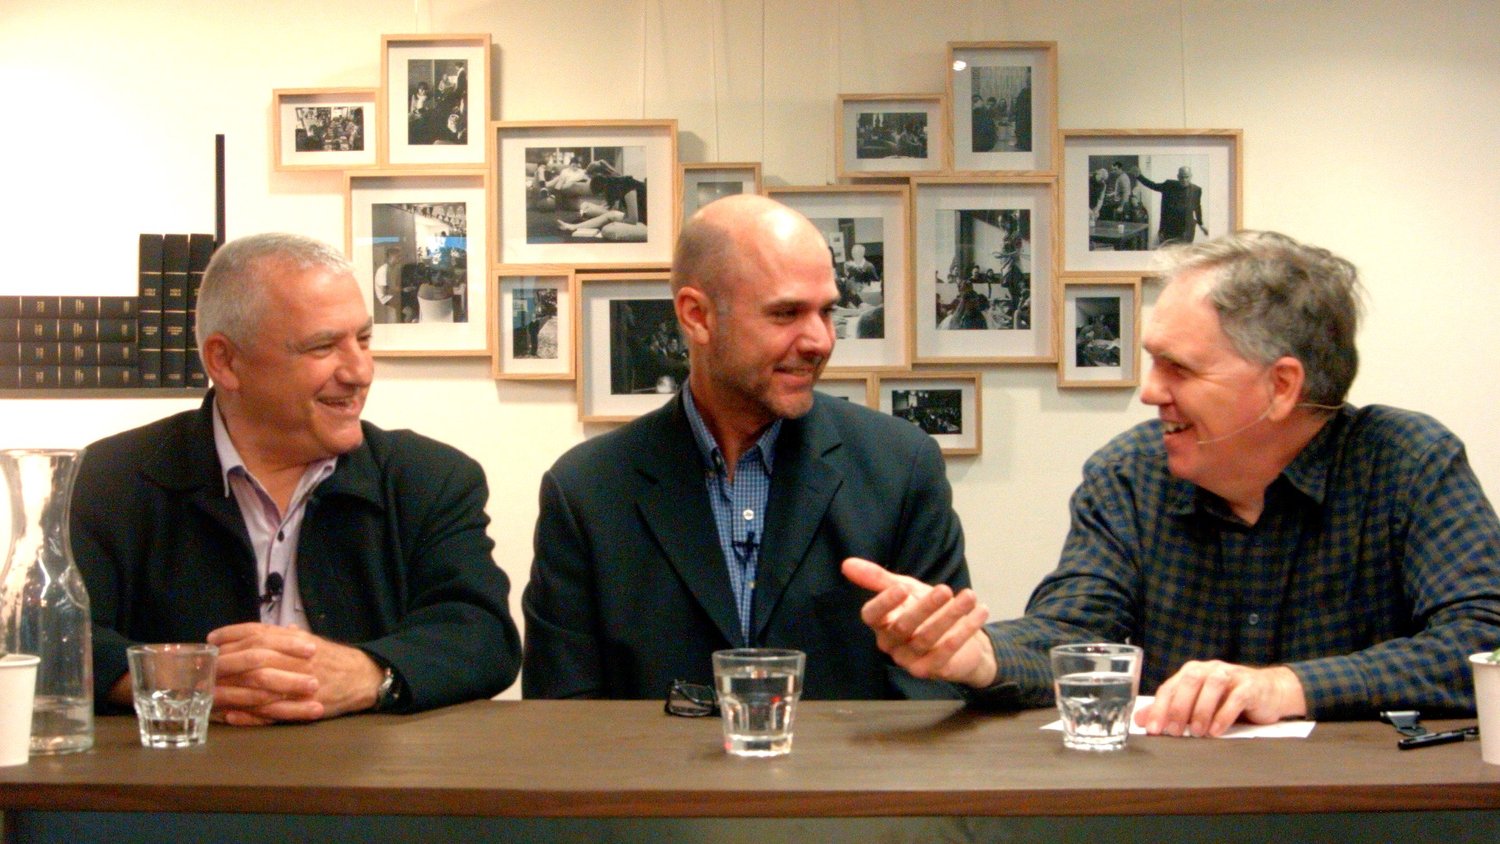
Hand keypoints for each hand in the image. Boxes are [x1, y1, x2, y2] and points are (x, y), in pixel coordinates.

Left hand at [205, 623, 384, 726]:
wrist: (364, 678)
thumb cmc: (334, 659)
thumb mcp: (311, 641)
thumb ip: (286, 637)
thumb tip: (262, 631)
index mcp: (297, 641)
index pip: (260, 632)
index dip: (233, 634)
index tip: (211, 639)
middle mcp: (297, 659)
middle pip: (254, 658)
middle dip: (226, 662)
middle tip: (205, 667)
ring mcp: (300, 684)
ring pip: (260, 686)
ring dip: (232, 690)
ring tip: (210, 693)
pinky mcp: (304, 707)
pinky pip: (272, 712)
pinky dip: (250, 714)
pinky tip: (231, 715)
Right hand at [841, 557, 996, 687]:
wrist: (959, 637)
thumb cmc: (926, 610)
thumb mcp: (905, 588)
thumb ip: (877, 578)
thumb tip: (846, 563)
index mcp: (881, 623)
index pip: (871, 616)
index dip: (884, 603)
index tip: (901, 588)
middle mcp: (891, 644)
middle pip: (902, 627)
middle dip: (925, 607)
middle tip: (945, 590)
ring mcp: (910, 660)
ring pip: (927, 638)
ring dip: (951, 616)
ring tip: (970, 596)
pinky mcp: (932, 670)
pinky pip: (946, 652)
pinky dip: (965, 630)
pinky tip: (980, 612)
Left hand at [1135, 660, 1305, 736]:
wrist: (1270, 692)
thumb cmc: (1228, 699)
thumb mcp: (1197, 704)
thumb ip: (1170, 710)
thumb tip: (1141, 720)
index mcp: (1192, 672)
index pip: (1170, 687)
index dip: (1159, 708)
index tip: (1153, 730)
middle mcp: (1209, 669)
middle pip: (1189, 681)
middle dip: (1178, 708)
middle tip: (1173, 732)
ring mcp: (1231, 674)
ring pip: (1213, 686)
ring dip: (1201, 710)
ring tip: (1196, 733)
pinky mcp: (1251, 686)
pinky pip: (1237, 697)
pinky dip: (1224, 714)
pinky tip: (1217, 731)